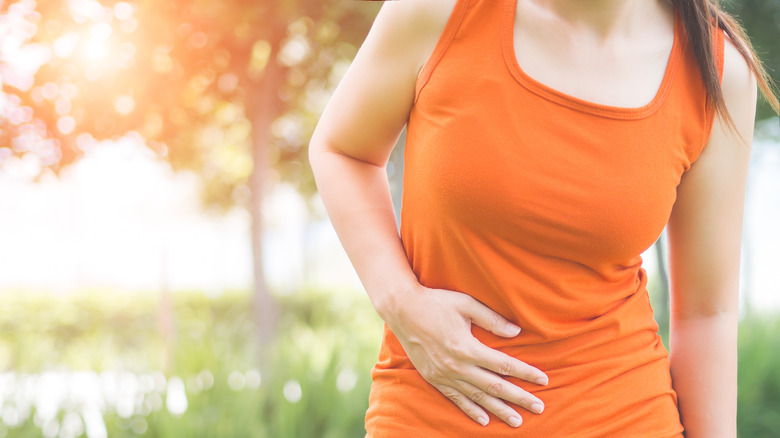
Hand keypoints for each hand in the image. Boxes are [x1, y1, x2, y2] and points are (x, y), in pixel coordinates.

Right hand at [385, 284, 547, 427]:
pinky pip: (456, 399)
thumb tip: (516, 332)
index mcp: (467, 347)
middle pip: (495, 386)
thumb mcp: (466, 304)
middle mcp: (457, 365)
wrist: (402, 310)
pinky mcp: (434, 378)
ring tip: (517, 421)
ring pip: (477, 397)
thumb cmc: (436, 302)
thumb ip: (492, 319)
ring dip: (499, 410)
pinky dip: (471, 410)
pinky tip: (484, 420)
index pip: (504, 365)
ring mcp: (444, 375)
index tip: (543, 380)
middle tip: (539, 408)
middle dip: (519, 398)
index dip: (525, 373)